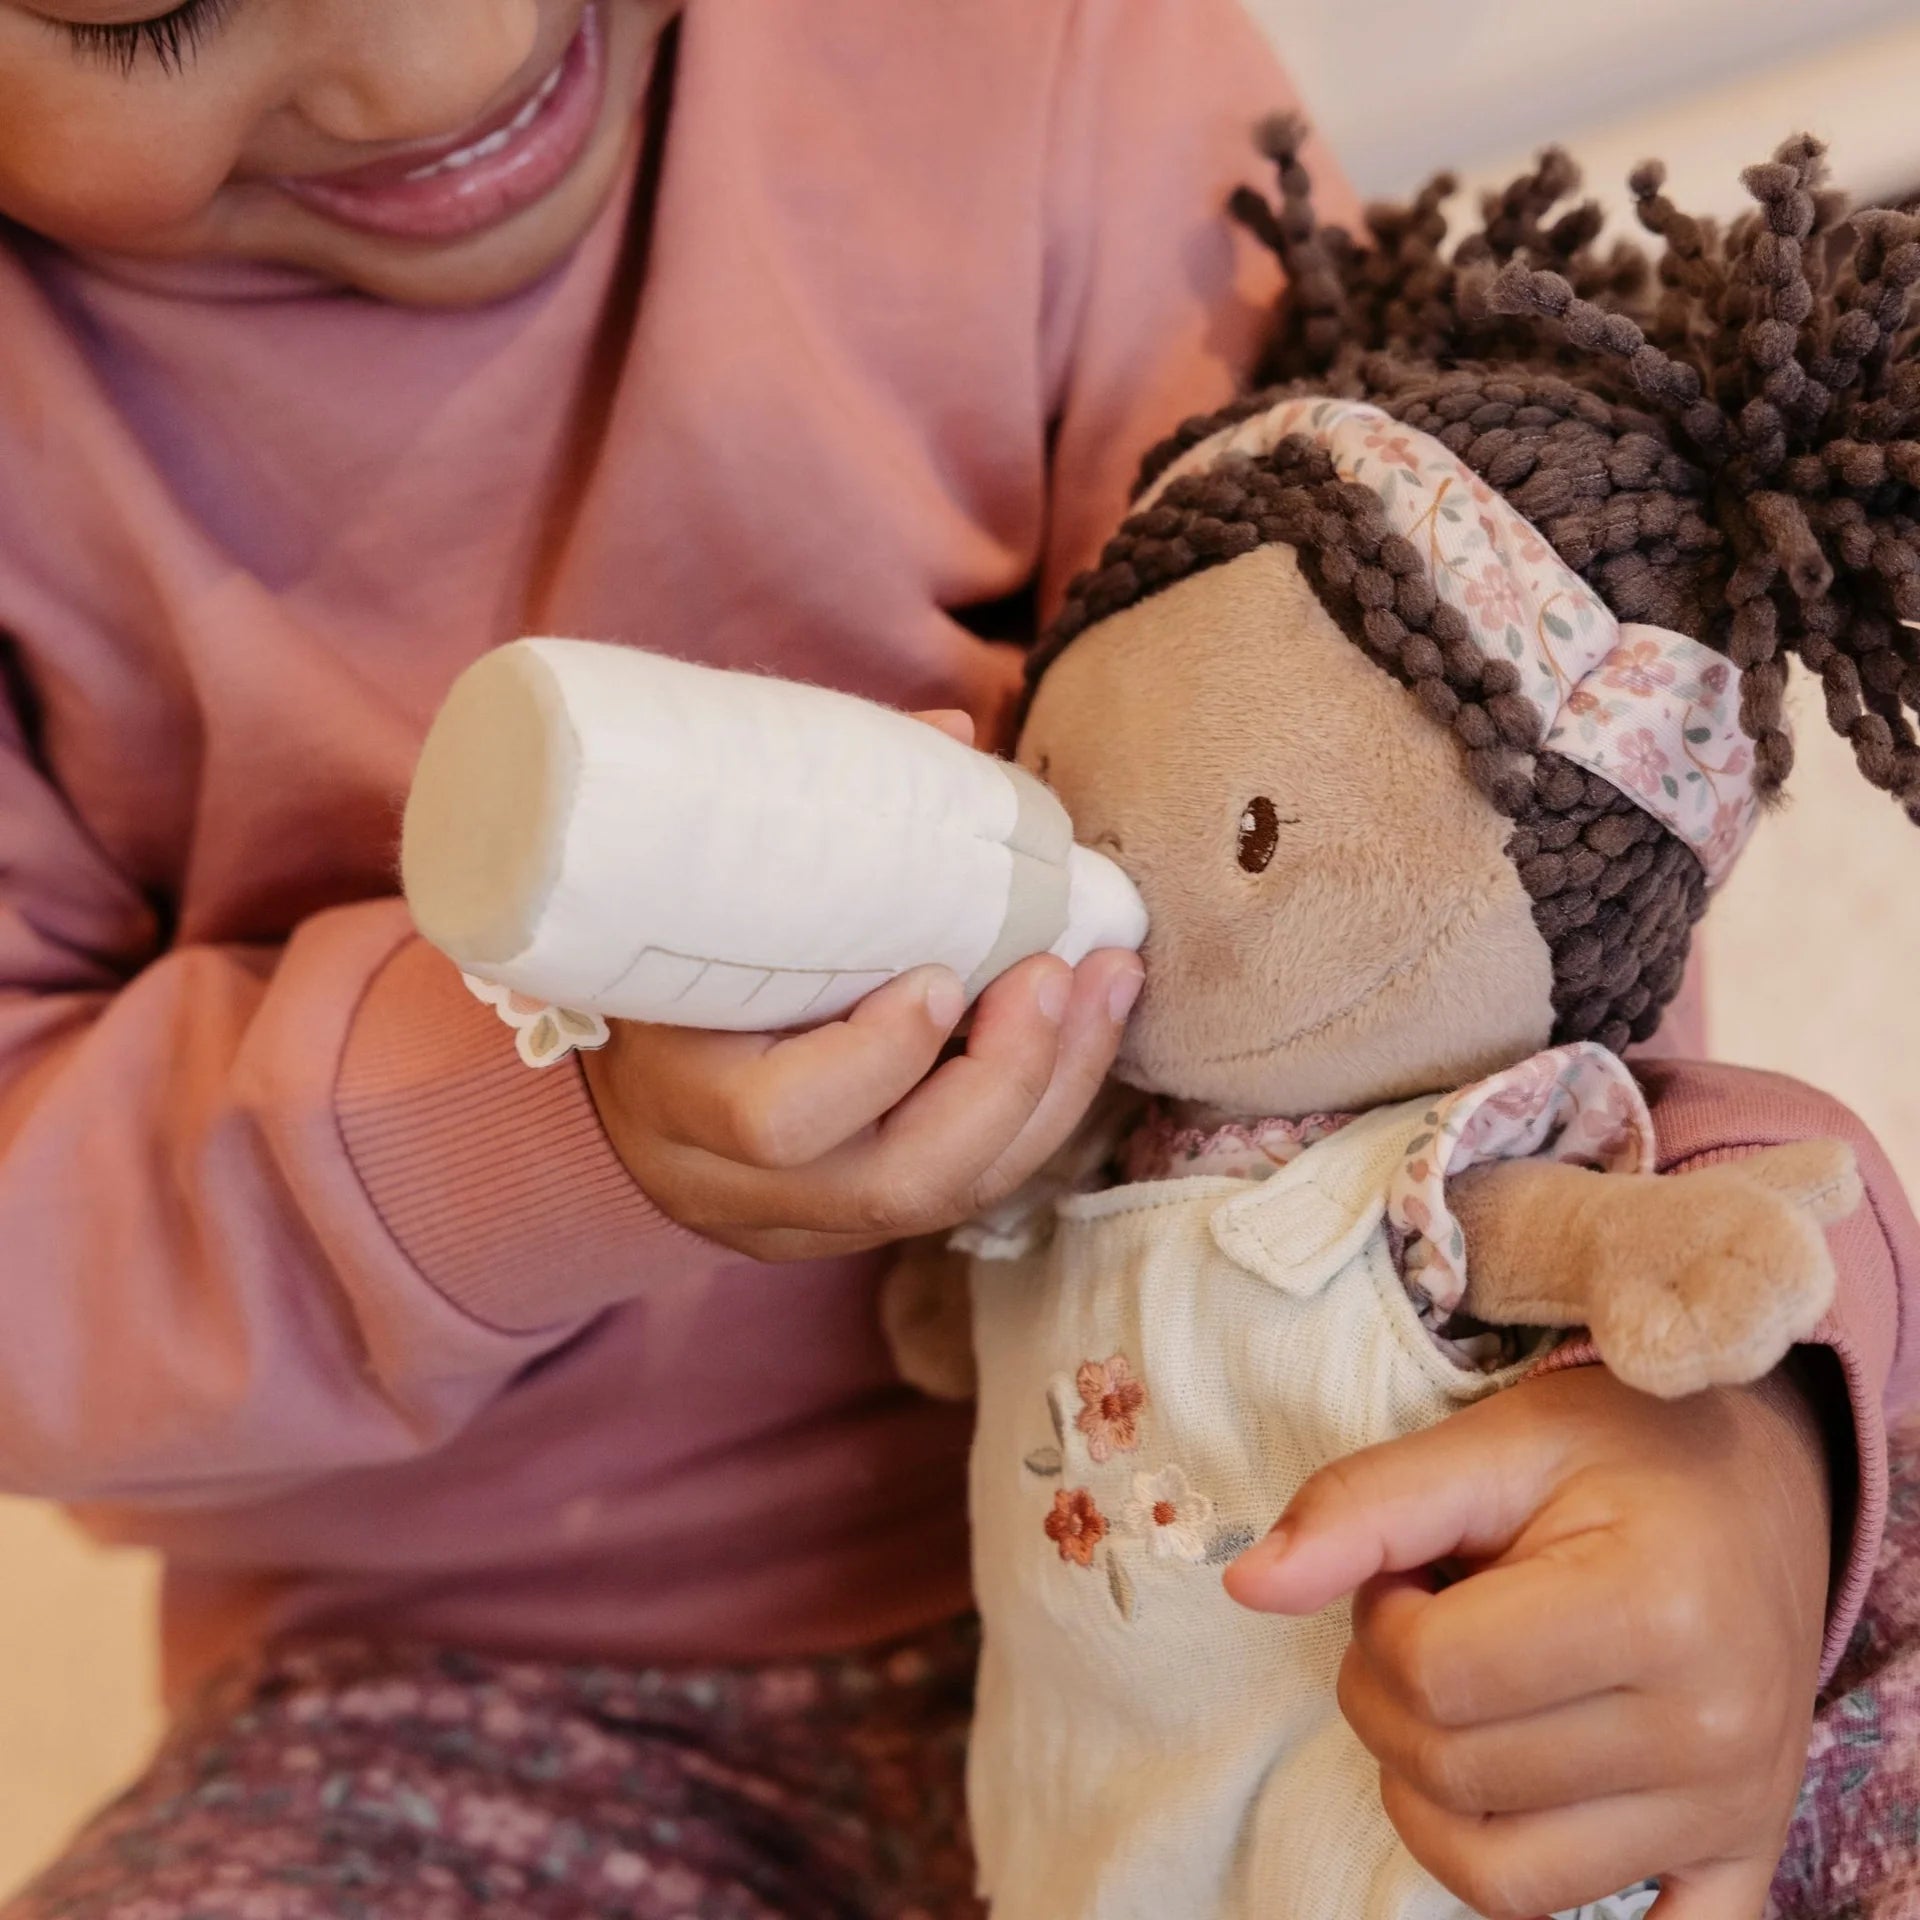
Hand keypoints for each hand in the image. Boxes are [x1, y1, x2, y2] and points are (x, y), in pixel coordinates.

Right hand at [582, 709, 1144, 1260]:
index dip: (878, 1057)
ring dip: (1050, 1093)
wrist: (609, 1069)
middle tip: (1056, 974)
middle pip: (892, 1183)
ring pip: (943, 1200)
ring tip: (1106, 986)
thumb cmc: (660, 952)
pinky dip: (1039, 1112)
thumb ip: (810, 821)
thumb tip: (951, 738)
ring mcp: (794, 1221)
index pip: (775, 1119)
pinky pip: (963, 1194)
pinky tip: (1087, 1029)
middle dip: (1002, 1080)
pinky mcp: (847, 1230)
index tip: (943, 972)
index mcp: (670, 1094)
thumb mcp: (700, 888)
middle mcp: (730, 1181)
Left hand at [1224, 1364, 1830, 1919]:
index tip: (1405, 1574)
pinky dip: (1539, 1889)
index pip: (1433, 1677)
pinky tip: (1519, 1813)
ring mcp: (1730, 1810)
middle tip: (1426, 1620)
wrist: (1758, 1481)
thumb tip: (1247, 1585)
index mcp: (1653, 1612)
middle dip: (1390, 1693)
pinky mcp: (1741, 1855)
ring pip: (1501, 1877)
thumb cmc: (1619, 1452)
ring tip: (1459, 1696)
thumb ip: (1362, 1507)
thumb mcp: (1491, 1444)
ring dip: (1431, 1790)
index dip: (1378, 1621)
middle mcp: (1709, 1732)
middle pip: (1452, 1774)